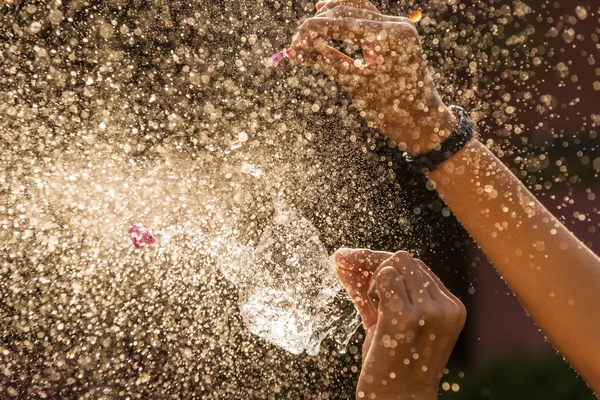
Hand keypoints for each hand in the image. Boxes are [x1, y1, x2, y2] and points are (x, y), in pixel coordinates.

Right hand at [289, 2, 455, 154]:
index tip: (294, 43)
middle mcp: (397, 25)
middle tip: (297, 42)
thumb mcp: (354, 84)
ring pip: (356, 7)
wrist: (421, 123)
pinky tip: (325, 18)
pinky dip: (345, 20)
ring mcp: (398, 27)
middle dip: (319, 24)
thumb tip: (294, 52)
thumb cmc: (391, 110)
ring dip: (331, 17)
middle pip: (348, 9)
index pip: (344, 22)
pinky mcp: (394, 33)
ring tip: (308, 32)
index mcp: (392, 37)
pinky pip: (365, 18)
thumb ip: (325, 62)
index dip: (314, 30)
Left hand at [333, 248, 465, 399]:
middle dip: (375, 264)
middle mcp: (445, 306)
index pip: (417, 266)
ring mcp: (428, 311)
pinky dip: (369, 288)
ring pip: (393, 264)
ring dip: (374, 280)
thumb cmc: (394, 363)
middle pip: (405, 259)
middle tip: (358, 282)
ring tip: (373, 306)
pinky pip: (384, 277)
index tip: (355, 262)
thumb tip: (348, 258)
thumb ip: (386, 291)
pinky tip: (370, 307)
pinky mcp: (405, 318)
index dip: (383, 263)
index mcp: (451, 307)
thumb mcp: (398, 322)